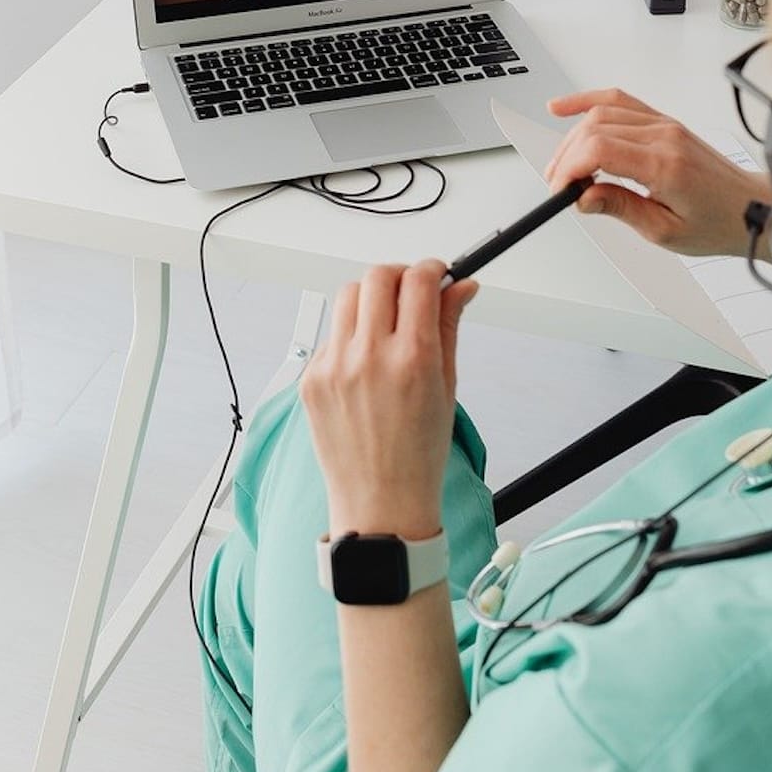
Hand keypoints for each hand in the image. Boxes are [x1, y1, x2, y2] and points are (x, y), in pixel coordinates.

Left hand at [301, 261, 477, 538]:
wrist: (380, 503)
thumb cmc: (418, 455)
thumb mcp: (447, 387)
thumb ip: (449, 327)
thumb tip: (460, 288)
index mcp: (413, 358)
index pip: (418, 280)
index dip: (432, 268)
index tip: (437, 274)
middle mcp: (370, 357)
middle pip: (378, 276)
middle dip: (400, 276)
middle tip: (411, 292)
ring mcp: (334, 367)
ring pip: (348, 296)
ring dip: (371, 298)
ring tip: (386, 324)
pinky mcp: (311, 379)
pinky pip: (331, 334)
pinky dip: (350, 335)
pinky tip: (365, 362)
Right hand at [544, 89, 771, 257]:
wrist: (750, 208)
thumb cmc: (716, 222)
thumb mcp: (664, 231)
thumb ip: (620, 208)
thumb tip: (584, 197)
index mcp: (665, 165)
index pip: (600, 150)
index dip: (570, 168)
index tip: (561, 189)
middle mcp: (665, 136)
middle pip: (596, 128)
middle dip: (566, 155)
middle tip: (559, 183)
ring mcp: (665, 125)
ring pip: (603, 113)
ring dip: (573, 135)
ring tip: (561, 164)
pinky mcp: (664, 123)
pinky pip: (621, 101)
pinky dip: (589, 102)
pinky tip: (567, 108)